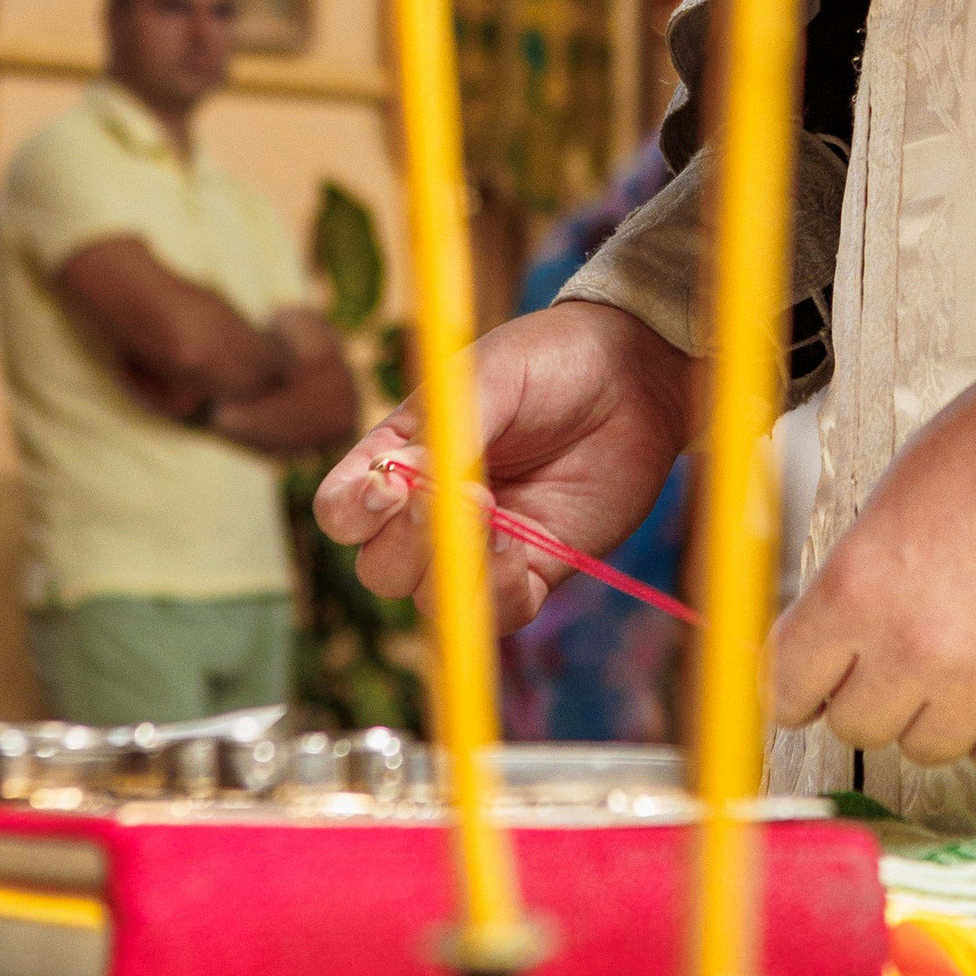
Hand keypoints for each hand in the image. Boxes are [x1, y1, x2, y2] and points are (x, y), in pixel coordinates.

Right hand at [312, 301, 690, 630]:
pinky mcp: (533, 573)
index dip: (351, 512)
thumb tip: (404, 478)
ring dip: (451, 571)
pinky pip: (498, 613)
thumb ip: (450, 431)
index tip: (389, 486)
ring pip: (431, 601)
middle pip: (379, 569)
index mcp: (398, 460)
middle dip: (404, 544)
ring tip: (491, 513)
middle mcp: (429, 515)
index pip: (343, 511)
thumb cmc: (550, 362)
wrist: (633, 373)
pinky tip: (517, 543)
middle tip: (451, 494)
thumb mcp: (492, 377)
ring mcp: (480, 549)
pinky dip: (497, 589)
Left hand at [766, 372, 975, 778]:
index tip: (808, 686)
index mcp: (858, 585)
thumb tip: (835, 627)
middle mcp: (914, 641)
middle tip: (891, 663)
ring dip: (935, 716)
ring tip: (955, 671)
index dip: (795, 687)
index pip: (787, 685)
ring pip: (928, 749)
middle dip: (868, 695)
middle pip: (856, 724)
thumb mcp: (891, 497)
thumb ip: (857, 576)